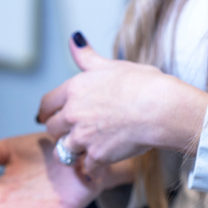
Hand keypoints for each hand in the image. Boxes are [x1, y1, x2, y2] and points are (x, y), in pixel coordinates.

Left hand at [37, 32, 207, 176]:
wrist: (161, 109)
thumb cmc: (142, 84)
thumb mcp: (111, 65)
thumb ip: (87, 57)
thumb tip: (74, 39)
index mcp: (73, 89)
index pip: (45, 104)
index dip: (46, 111)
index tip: (47, 116)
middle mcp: (73, 113)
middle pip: (51, 128)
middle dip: (60, 131)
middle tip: (71, 132)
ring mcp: (84, 136)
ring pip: (64, 149)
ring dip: (73, 150)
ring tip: (83, 149)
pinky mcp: (98, 155)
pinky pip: (86, 167)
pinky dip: (92, 168)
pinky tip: (98, 167)